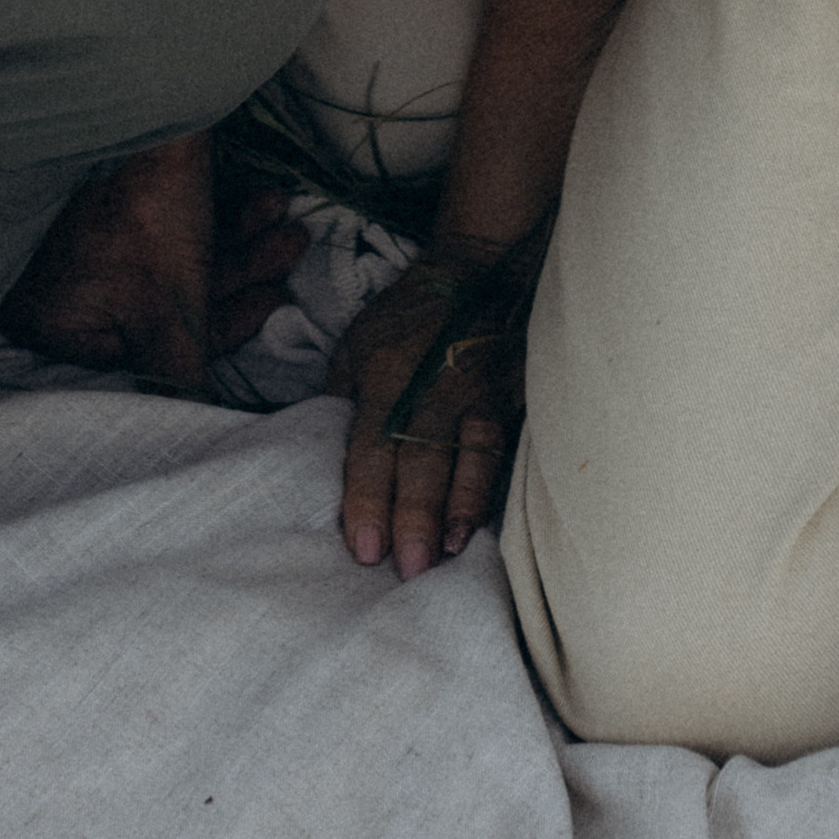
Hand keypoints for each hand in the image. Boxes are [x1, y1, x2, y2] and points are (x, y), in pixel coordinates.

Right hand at [0, 131, 303, 392]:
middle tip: (291, 251)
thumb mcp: (166, 310)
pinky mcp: (125, 207)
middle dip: (241, 278)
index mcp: (57, 322)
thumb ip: (180, 375)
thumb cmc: (142, 216)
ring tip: (289, 225)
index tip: (274, 303)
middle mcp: (70, 287)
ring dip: (243, 247)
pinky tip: (266, 202)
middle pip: (173, 304)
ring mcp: (96, 245)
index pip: (150, 350)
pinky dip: (223, 222)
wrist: (139, 106)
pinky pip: (179, 231)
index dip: (220, 329)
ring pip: (183, 264)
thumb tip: (202, 426)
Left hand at [334, 238, 533, 580]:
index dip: (369, 497)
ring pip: (473, 452)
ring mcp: (480, 388)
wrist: (477, 270)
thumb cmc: (406, 317)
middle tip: (409, 568)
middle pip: (424, 454)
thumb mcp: (357, 344)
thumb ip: (343, 401)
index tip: (365, 549)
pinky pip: (507, 445)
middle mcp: (435, 382)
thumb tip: (326, 463)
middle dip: (416, 514)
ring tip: (451, 551)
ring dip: (461, 504)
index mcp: (388, 371)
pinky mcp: (512, 393)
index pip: (374, 443)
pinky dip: (498, 485)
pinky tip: (492, 520)